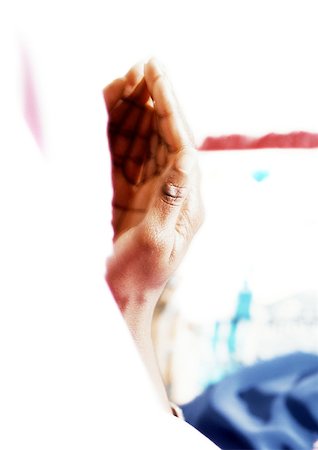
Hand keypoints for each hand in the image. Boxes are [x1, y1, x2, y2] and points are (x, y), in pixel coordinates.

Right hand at [104, 59, 202, 310]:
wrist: (120, 299)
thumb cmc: (137, 277)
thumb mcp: (157, 242)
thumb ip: (172, 200)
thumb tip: (187, 158)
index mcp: (187, 202)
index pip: (181, 144)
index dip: (170, 109)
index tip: (157, 77)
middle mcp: (174, 192)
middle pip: (166, 137)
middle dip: (155, 102)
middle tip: (145, 67)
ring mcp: (152, 192)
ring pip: (147, 143)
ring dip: (139, 112)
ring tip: (131, 81)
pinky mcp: (131, 195)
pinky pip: (128, 157)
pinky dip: (122, 133)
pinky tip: (118, 114)